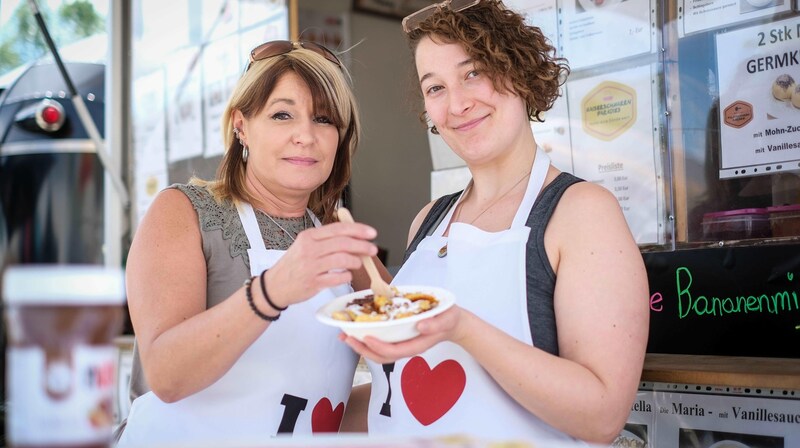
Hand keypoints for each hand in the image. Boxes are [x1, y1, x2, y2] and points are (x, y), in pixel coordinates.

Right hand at [264, 222, 377, 306]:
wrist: (274, 286)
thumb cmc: (294, 265)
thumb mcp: (305, 246)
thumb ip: (327, 241)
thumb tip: (355, 238)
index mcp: (309, 236)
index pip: (338, 229)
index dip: (358, 230)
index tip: (371, 233)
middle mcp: (309, 249)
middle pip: (343, 243)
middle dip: (362, 245)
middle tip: (373, 249)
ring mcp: (311, 266)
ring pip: (342, 260)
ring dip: (355, 261)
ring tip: (358, 263)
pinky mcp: (313, 283)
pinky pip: (337, 278)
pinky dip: (346, 276)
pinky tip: (347, 275)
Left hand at [339, 306, 463, 363]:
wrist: (453, 324)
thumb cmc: (449, 319)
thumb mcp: (447, 318)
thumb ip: (436, 323)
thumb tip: (420, 326)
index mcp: (416, 345)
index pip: (394, 351)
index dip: (379, 347)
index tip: (366, 337)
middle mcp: (406, 347)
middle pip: (381, 356)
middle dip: (362, 349)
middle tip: (346, 337)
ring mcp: (401, 345)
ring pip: (378, 352)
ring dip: (360, 346)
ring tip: (345, 336)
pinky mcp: (398, 339)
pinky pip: (380, 343)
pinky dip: (366, 339)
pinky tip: (356, 330)